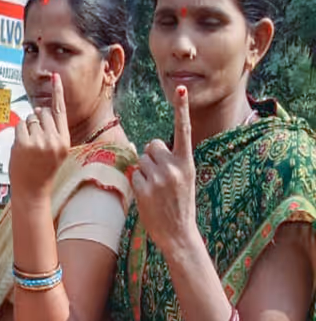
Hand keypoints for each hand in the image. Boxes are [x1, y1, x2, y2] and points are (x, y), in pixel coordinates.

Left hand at [9, 73, 70, 199]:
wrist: (33, 190)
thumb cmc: (42, 169)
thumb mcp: (55, 151)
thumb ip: (51, 131)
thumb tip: (39, 110)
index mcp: (64, 141)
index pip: (61, 111)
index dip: (58, 92)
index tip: (56, 76)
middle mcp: (54, 139)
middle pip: (42, 113)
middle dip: (36, 120)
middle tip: (35, 140)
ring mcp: (39, 141)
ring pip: (30, 119)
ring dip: (27, 128)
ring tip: (30, 148)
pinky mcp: (24, 143)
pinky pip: (19, 126)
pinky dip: (18, 134)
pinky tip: (22, 148)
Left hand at [131, 86, 200, 254]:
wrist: (179, 233)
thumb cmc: (179, 204)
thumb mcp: (182, 179)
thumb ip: (169, 161)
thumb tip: (144, 145)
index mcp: (187, 162)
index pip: (183, 130)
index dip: (181, 108)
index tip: (180, 88)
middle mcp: (175, 167)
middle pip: (152, 144)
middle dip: (152, 156)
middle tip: (161, 177)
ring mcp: (159, 177)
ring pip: (141, 159)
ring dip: (144, 171)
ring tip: (156, 190)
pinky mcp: (144, 187)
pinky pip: (133, 174)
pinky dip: (137, 183)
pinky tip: (148, 197)